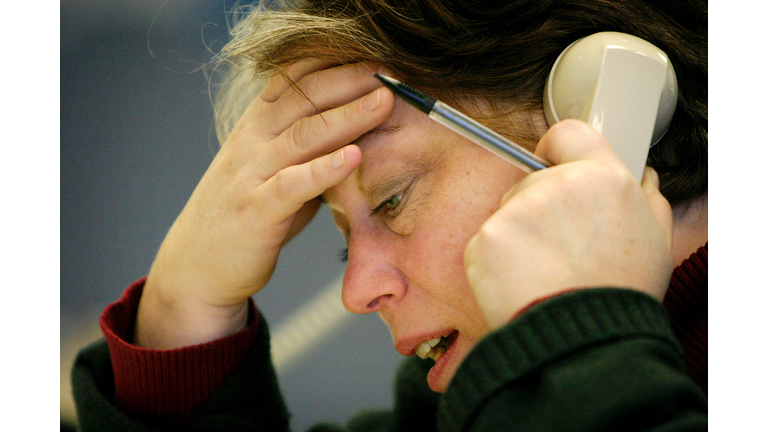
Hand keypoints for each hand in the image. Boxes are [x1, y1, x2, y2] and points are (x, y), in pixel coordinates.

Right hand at [135, 61, 393, 348]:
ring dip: (347, 115)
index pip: (292, 79)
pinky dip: (324, 169)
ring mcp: (251, 174)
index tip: (373, 55)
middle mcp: (251, 142)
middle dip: (349, 79)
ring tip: (383, 101)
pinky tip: (354, 156)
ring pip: (303, 134)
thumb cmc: (243, 217)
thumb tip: (357, 136)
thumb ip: (308, 153)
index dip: (332, 62)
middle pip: (303, 98)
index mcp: (255, 127)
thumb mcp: (274, 174)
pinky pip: (293, 184)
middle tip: (390, 70)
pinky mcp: (256, 211)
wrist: (195, 267)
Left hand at [465, 120, 673, 328]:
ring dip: (520, 237)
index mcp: (604, 178)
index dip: (557, 149)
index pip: (568, 133)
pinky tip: (521, 283)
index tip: (551, 163)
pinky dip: (499, 261)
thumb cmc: (619, 295)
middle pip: (533, 181)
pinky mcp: (486, 239)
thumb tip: (642, 176)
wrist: (581, 342)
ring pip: (510, 213)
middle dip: (540, 208)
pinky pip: (489, 242)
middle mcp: (557, 186)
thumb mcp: (656, 241)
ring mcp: (517, 211)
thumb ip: (647, 199)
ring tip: (545, 273)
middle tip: (561, 250)